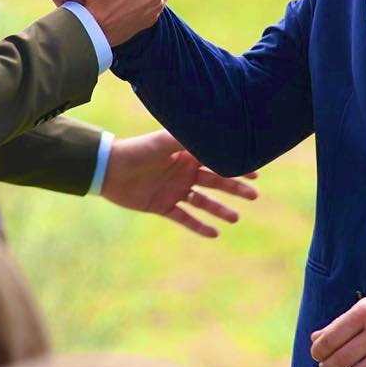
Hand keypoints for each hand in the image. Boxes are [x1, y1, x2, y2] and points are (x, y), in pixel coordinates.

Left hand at [102, 129, 259, 237]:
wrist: (109, 169)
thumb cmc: (138, 150)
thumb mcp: (165, 142)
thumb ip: (189, 139)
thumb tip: (216, 133)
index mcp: (186, 155)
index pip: (217, 161)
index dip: (236, 166)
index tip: (256, 173)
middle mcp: (184, 172)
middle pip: (215, 181)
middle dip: (235, 188)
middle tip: (254, 196)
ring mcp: (174, 190)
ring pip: (203, 202)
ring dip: (220, 210)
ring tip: (236, 218)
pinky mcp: (162, 206)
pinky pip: (184, 218)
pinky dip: (199, 226)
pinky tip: (214, 234)